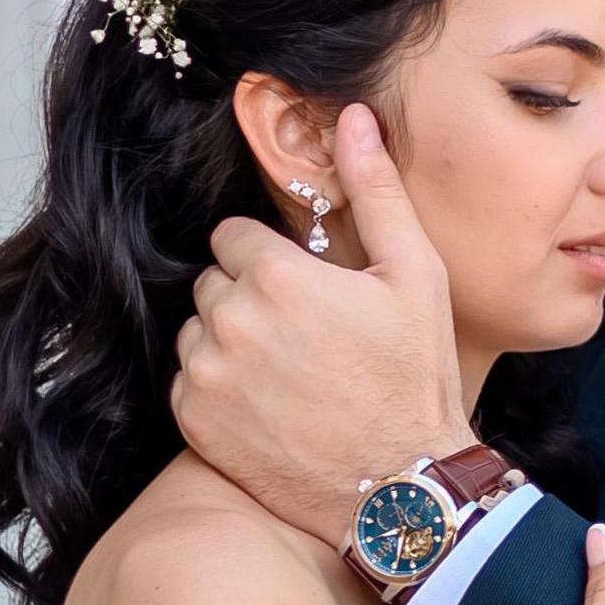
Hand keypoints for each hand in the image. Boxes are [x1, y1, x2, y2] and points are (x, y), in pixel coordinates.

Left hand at [172, 104, 464, 546]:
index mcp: (277, 275)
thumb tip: (353, 117)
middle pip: (214, 283)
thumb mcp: (415, 276)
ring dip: (231, 343)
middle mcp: (230, 321)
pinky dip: (219, 389)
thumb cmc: (414, 380)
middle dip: (251, 299)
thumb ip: (376, 191)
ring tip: (288, 375)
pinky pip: (189, 382)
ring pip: (198, 331)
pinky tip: (269, 407)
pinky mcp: (195, 422)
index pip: (235, 238)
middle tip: (307, 338)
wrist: (399, 487)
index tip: (311, 294)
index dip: (276, 263)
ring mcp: (207, 375)